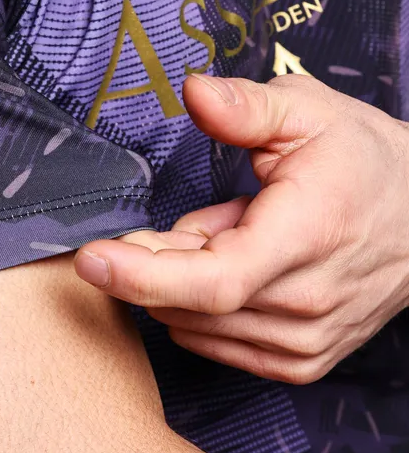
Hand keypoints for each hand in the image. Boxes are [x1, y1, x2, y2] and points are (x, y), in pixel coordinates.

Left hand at [74, 73, 408, 383]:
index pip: (213, 279)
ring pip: (200, 326)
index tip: (91, 258)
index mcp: (306, 235)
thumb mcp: (307, 110)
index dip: (143, 275)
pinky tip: (225, 262)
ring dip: (178, 281)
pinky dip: (199, 308)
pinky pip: (220, 345)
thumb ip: (245, 106)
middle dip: (150, 262)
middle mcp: (308, 302)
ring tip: (219, 229)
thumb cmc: (363, 158)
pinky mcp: (303, 361)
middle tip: (152, 221)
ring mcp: (308, 340)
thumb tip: (192, 90)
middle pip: (192, 302)